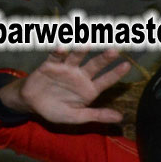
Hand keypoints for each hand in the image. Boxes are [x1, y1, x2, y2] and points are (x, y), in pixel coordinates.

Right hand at [0, 50, 129, 124]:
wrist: (33, 105)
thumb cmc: (57, 111)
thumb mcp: (78, 117)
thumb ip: (97, 115)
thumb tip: (120, 118)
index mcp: (89, 89)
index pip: (106, 80)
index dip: (116, 73)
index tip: (127, 65)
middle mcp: (80, 76)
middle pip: (94, 65)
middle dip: (104, 58)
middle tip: (114, 50)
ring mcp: (66, 69)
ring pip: (77, 57)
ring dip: (82, 50)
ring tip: (88, 43)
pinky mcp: (51, 64)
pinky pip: (55, 56)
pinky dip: (58, 51)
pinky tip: (62, 47)